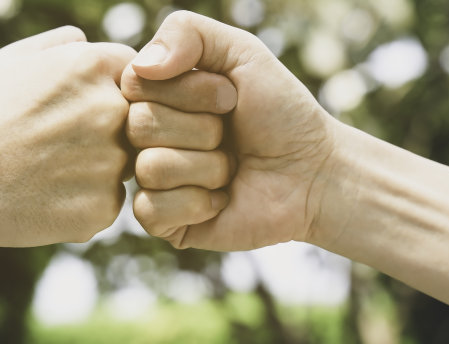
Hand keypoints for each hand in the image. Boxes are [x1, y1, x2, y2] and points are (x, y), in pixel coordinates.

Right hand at [0, 26, 135, 252]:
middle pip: (137, 121)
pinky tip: (48, 196)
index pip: (137, 75)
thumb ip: (64, 45)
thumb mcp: (13, 60)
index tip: (82, 107)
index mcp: (94, 67)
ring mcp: (112, 162)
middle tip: (62, 143)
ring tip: (49, 169)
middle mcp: (112, 110)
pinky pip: (109, 200)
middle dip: (110, 130)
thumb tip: (90, 41)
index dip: (113, 92)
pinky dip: (86, 201)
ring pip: (125, 163)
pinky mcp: (103, 208)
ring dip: (98, 166)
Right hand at [122, 12, 337, 250]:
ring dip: (208, 167)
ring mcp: (155, 180)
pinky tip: (221, 200)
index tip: (229, 98)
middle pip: (139, 125)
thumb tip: (140, 66)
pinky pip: (151, 210)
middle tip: (232, 136)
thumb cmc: (281, 113)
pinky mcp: (165, 222)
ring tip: (232, 169)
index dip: (189, 91)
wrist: (314, 173)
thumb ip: (187, 32)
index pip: (135, 83)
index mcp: (159, 96)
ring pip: (150, 168)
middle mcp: (149, 137)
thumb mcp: (242, 53)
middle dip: (204, 129)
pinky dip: (197, 203)